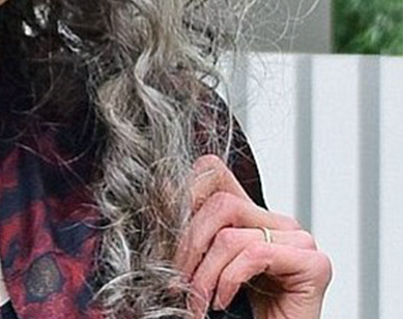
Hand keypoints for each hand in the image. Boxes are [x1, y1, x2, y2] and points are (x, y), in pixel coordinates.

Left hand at [174, 155, 331, 318]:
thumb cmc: (238, 312)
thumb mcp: (205, 261)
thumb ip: (193, 227)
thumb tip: (163, 188)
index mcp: (252, 215)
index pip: (214, 171)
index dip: (186, 191)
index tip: (167, 230)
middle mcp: (278, 221)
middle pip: (219, 203)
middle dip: (190, 245)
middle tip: (178, 279)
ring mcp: (300, 241)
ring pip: (231, 235)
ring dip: (205, 274)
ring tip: (198, 300)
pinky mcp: (314, 265)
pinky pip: (255, 254)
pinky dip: (229, 280)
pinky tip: (222, 301)